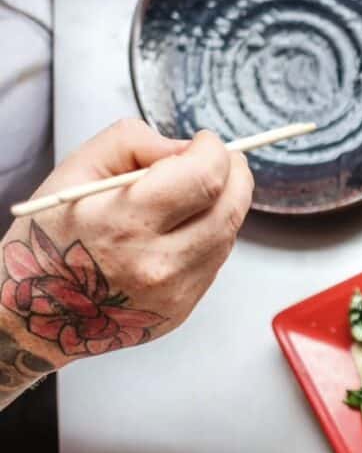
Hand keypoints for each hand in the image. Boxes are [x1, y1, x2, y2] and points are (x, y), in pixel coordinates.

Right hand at [0, 119, 252, 378]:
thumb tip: (186, 147)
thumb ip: (134, 142)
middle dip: (234, 173)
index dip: (215, 150)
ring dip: (226, 204)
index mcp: (125, 223)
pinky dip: (212, 235)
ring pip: (230, 233)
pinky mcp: (183, 308)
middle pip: (231, 206)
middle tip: (222, 159)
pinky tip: (185, 227)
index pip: (206, 177)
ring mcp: (174, 292)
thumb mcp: (76, 169)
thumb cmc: (50, 237)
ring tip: (198, 192)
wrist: (37, 311)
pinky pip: (217, 260)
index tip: (204, 141)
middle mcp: (156, 263)